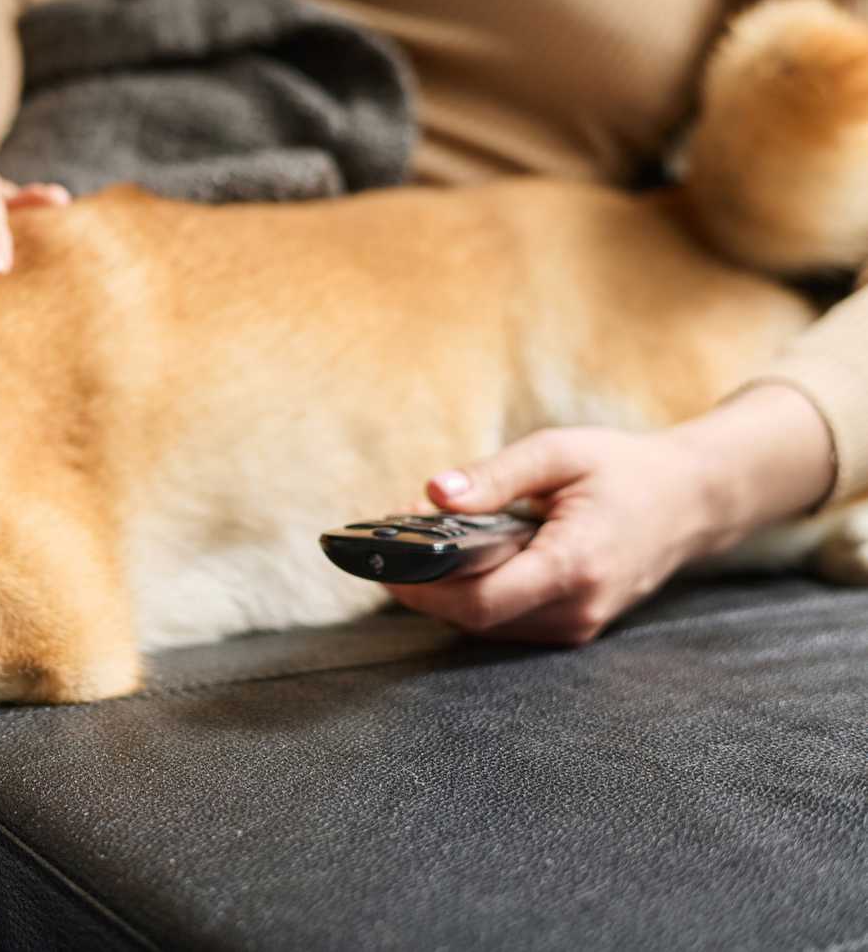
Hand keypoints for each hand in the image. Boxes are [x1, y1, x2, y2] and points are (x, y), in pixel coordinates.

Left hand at [385, 386, 834, 644]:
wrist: (693, 500)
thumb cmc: (625, 470)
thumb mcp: (559, 452)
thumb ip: (495, 476)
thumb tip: (433, 494)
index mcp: (574, 565)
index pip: (482, 601)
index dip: (424, 587)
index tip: (385, 561)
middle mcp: (577, 608)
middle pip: (475, 617)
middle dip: (424, 584)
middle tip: (388, 543)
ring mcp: (578, 625)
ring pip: (486, 624)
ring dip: (444, 591)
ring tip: (415, 545)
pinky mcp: (573, 626)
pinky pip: (506, 620)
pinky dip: (473, 594)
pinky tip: (455, 560)